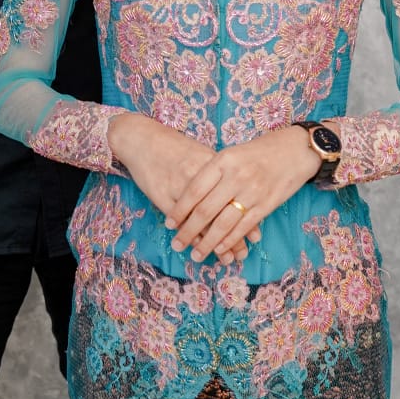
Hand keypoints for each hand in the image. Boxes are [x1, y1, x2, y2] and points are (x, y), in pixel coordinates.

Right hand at [107, 114, 252, 263]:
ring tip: (224, 259)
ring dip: (213, 242)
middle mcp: (201, 175)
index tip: (255, 240)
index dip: (246, 220)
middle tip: (240, 257)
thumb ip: (223, 176)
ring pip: (203, 220)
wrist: (144, 139)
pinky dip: (192, 235)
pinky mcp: (163, 194)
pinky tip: (199, 246)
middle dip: (234, 238)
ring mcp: (181, 185)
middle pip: (222, 211)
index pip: (236, 197)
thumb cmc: (177, 148)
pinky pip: (182, 220)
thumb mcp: (204, 156)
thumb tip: (244, 200)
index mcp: (216, 164)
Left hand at [166, 126, 319, 264]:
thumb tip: (188, 195)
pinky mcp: (266, 205)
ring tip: (196, 254)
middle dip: (189, 231)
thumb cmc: (259, 151)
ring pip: (223, 223)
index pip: (195, 190)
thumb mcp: (232, 153)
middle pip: (206, 210)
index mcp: (223, 161)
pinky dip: (230, 240)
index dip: (180, 210)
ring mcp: (252, 192)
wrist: (295, 150)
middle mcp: (236, 176)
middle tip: (177, 244)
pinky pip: (243, 227)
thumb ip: (212, 172)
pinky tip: (219, 249)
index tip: (170, 224)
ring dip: (208, 242)